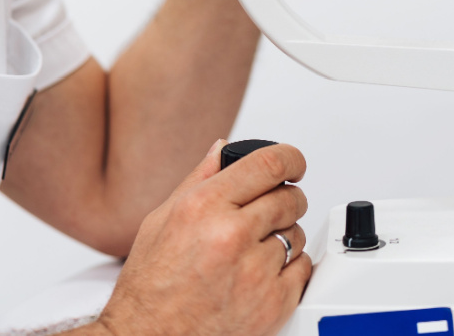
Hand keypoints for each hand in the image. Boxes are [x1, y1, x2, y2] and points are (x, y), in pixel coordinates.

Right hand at [93, 142, 311, 335]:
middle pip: (290, 198)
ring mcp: (255, 272)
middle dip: (284, 200)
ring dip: (283, 237)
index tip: (293, 163)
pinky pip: (302, 269)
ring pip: (296, 234)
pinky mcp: (273, 304)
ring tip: (252, 253)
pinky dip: (288, 269)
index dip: (290, 159)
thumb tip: (223, 149)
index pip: (269, 164)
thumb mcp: (161, 219)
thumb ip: (198, 179)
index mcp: (204, 207)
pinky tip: (260, 275)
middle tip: (267, 214)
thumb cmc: (151, 286)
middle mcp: (231, 235)